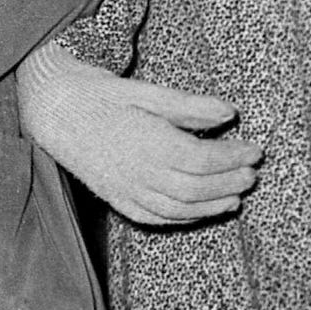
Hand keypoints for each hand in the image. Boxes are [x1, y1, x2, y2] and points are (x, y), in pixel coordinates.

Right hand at [18, 42, 262, 225]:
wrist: (54, 111)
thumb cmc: (103, 95)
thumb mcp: (147, 91)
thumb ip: (189, 105)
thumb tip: (229, 112)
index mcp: (149, 142)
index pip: (204, 159)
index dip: (234, 157)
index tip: (256, 150)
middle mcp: (139, 172)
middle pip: (196, 188)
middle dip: (229, 183)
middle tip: (252, 174)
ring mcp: (126, 190)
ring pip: (177, 209)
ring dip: (211, 206)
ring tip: (236, 197)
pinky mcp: (116, 198)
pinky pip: (154, 218)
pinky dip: (182, 218)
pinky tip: (200, 211)